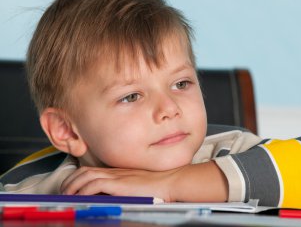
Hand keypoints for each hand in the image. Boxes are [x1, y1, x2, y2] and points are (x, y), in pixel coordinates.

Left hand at [61, 166, 180, 201]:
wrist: (169, 181)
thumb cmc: (157, 184)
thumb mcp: (135, 184)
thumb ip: (122, 187)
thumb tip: (110, 196)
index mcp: (116, 172)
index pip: (90, 170)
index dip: (76, 177)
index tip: (69, 186)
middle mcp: (114, 171)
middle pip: (84, 170)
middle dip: (69, 180)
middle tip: (63, 192)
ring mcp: (116, 176)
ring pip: (85, 176)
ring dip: (73, 186)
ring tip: (67, 195)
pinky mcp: (119, 183)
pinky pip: (94, 185)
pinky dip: (84, 190)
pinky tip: (81, 197)